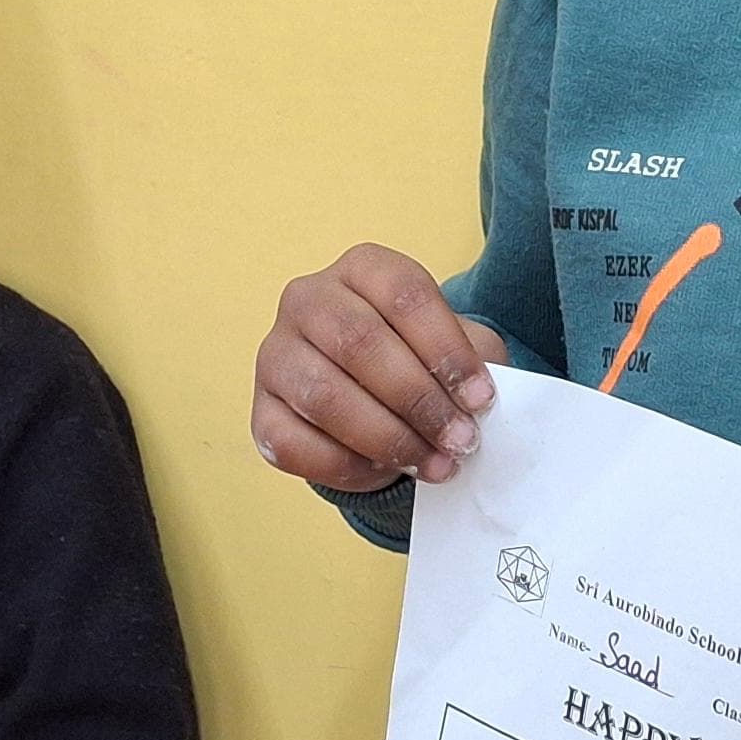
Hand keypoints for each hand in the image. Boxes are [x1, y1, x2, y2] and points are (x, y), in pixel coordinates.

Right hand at [253, 244, 508, 492]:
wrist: (373, 397)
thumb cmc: (418, 361)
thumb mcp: (455, 346)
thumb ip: (472, 360)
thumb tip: (477, 401)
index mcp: (362, 268)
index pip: (404, 294)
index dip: (447, 349)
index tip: (480, 399)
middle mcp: (308, 299)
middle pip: (361, 343)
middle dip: (419, 400)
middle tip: (460, 440)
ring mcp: (276, 354)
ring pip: (325, 396)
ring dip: (388, 438)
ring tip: (434, 464)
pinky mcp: (260, 411)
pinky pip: (296, 444)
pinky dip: (347, 465)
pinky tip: (383, 471)